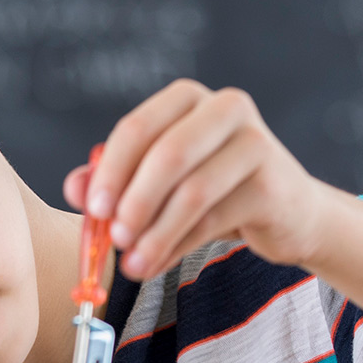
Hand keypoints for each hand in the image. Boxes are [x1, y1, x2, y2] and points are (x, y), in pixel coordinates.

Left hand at [63, 79, 348, 280]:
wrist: (288, 212)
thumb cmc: (213, 190)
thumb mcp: (159, 181)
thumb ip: (114, 180)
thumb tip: (75, 188)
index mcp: (188, 99)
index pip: (137, 128)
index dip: (111, 171)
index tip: (94, 209)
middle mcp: (226, 108)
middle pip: (167, 155)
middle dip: (134, 202)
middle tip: (115, 239)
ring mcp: (256, 142)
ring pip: (193, 192)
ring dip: (155, 234)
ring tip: (133, 263)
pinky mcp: (273, 184)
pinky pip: (214, 219)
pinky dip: (178, 246)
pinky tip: (157, 264)